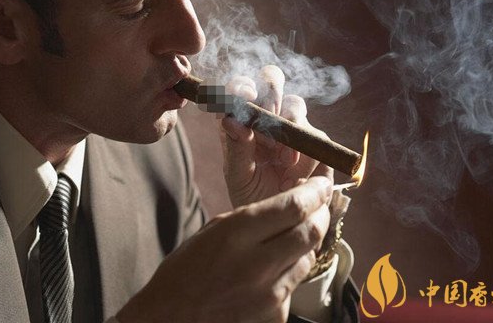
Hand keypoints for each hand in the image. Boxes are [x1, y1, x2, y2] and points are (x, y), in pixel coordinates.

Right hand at [116, 177, 331, 322]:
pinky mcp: (274, 315)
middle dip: (321, 213)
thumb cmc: (185, 272)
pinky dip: (289, 272)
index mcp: (236, 234)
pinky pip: (293, 285)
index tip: (323, 184)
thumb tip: (293, 204)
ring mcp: (268, 294)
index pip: (294, 206)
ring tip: (292, 235)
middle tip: (321, 205)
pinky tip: (269, 271)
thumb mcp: (214, 231)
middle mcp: (256, 264)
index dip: (316, 192)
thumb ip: (254, 218)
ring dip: (306, 243)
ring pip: (307, 257)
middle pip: (311, 231)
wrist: (169, 320)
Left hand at [222, 65, 333, 207]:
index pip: (239, 88)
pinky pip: (314, 132)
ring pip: (295, 104)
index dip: (240, 85)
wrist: (279, 224)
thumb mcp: (237, 174)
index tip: (241, 96)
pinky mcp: (315, 142)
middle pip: (271, 81)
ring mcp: (292, 128)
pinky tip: (290, 164)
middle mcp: (267, 118)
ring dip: (287, 120)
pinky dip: (302, 144)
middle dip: (270, 90)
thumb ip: (235, 147)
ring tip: (277, 151)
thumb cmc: (252, 196)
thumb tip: (230, 118)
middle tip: (266, 110)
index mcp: (241, 119)